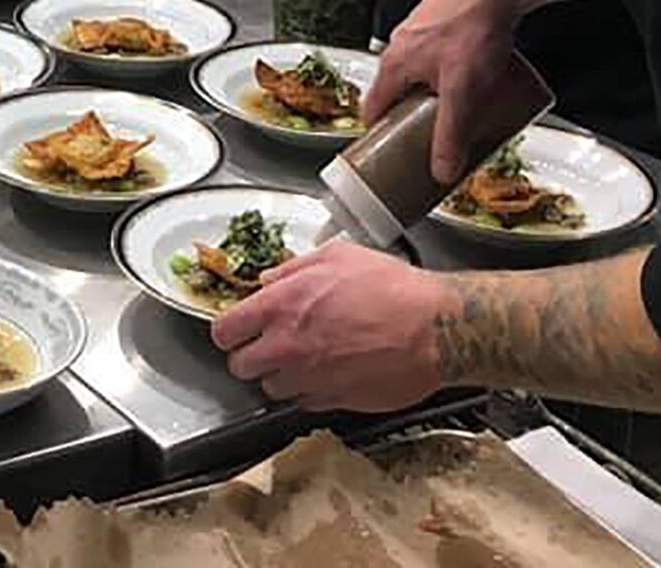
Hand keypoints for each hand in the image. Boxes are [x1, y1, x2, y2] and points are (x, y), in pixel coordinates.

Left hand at [211, 241, 453, 411]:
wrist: (434, 329)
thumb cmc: (393, 288)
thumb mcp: (337, 256)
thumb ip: (293, 268)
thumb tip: (268, 279)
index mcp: (282, 305)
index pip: (226, 330)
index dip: (229, 330)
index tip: (237, 328)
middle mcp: (288, 346)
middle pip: (239, 366)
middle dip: (250, 355)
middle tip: (268, 344)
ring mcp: (309, 379)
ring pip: (270, 389)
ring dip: (280, 375)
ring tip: (304, 357)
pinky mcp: (332, 403)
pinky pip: (303, 403)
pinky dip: (309, 391)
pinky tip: (329, 371)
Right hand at [366, 0, 523, 181]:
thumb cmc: (475, 28)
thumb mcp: (463, 92)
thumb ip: (451, 134)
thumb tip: (442, 171)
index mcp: (395, 62)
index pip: (372, 106)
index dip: (378, 133)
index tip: (386, 152)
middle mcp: (402, 42)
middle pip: (397, 90)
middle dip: (411, 116)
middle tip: (429, 137)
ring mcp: (421, 28)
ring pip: (419, 71)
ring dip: (431, 94)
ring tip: (456, 111)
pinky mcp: (442, 19)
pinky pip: (436, 54)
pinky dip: (445, 73)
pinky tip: (471, 80)